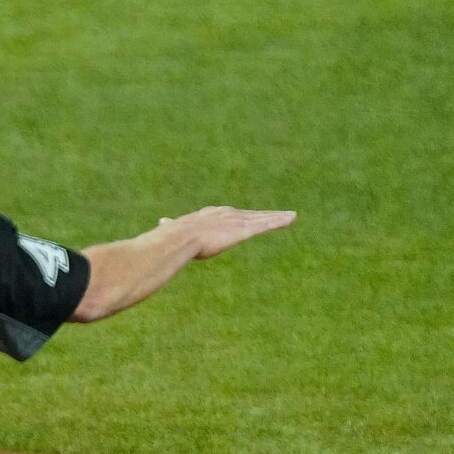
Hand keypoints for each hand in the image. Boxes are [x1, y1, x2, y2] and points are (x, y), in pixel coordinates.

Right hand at [159, 207, 295, 256]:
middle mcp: (226, 215)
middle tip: (278, 214)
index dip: (241, 216)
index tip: (250, 216)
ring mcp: (235, 221)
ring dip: (277, 217)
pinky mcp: (242, 230)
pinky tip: (290, 219)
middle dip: (265, 215)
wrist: (177, 239)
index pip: (230, 215)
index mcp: (210, 215)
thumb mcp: (175, 230)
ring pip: (261, 219)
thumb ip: (171, 226)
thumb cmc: (172, 237)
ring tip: (292, 216)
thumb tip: (161, 223)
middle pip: (250, 214)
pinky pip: (265, 225)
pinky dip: (278, 222)